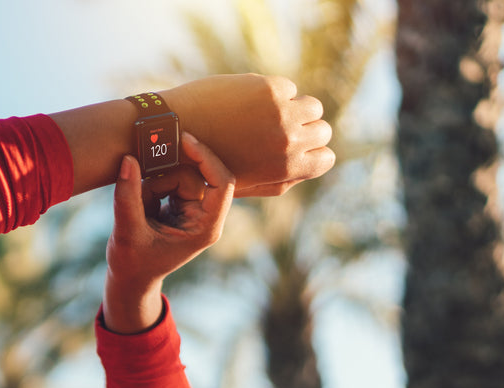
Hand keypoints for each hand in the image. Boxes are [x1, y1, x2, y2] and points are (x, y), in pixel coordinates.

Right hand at [102, 132, 234, 333]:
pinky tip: (144, 209)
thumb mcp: (126, 231)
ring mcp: (194, 210)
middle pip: (195, 176)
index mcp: (205, 229)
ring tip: (140, 210)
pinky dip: (150, 189)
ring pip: (179, 176)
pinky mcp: (181, 205)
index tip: (185, 141)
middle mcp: (205, 217)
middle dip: (166, 178)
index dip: (207, 158)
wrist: (130, 278)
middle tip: (143, 185)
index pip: (221, 184)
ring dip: (153, 186)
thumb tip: (129, 160)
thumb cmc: (132, 263)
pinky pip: (169, 181)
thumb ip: (127, 196)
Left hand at [163, 74, 333, 194]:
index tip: (299, 148)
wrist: (176, 133)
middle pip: (323, 130)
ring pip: (312, 106)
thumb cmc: (208, 165)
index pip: (327, 158)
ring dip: (296, 108)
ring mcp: (282, 113)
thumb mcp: (247, 184)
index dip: (313, 152)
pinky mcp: (269, 89)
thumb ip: (281, 179)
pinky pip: (289, 87)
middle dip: (307, 129)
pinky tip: (250, 101)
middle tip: (284, 128)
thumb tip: (309, 165)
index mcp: (286, 169)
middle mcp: (289, 141)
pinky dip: (274, 93)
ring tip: (271, 113)